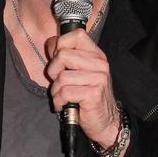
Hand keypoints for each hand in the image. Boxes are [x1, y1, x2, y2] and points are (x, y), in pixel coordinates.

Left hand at [44, 29, 120, 150]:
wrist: (106, 122)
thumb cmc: (88, 98)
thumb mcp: (79, 73)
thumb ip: (67, 57)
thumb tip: (51, 43)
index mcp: (96, 55)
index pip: (76, 34)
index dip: (61, 44)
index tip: (59, 60)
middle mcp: (100, 64)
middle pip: (63, 55)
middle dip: (53, 71)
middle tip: (59, 83)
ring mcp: (99, 78)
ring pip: (62, 76)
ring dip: (56, 90)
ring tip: (62, 97)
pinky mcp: (94, 93)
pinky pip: (65, 92)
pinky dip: (59, 101)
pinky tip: (64, 105)